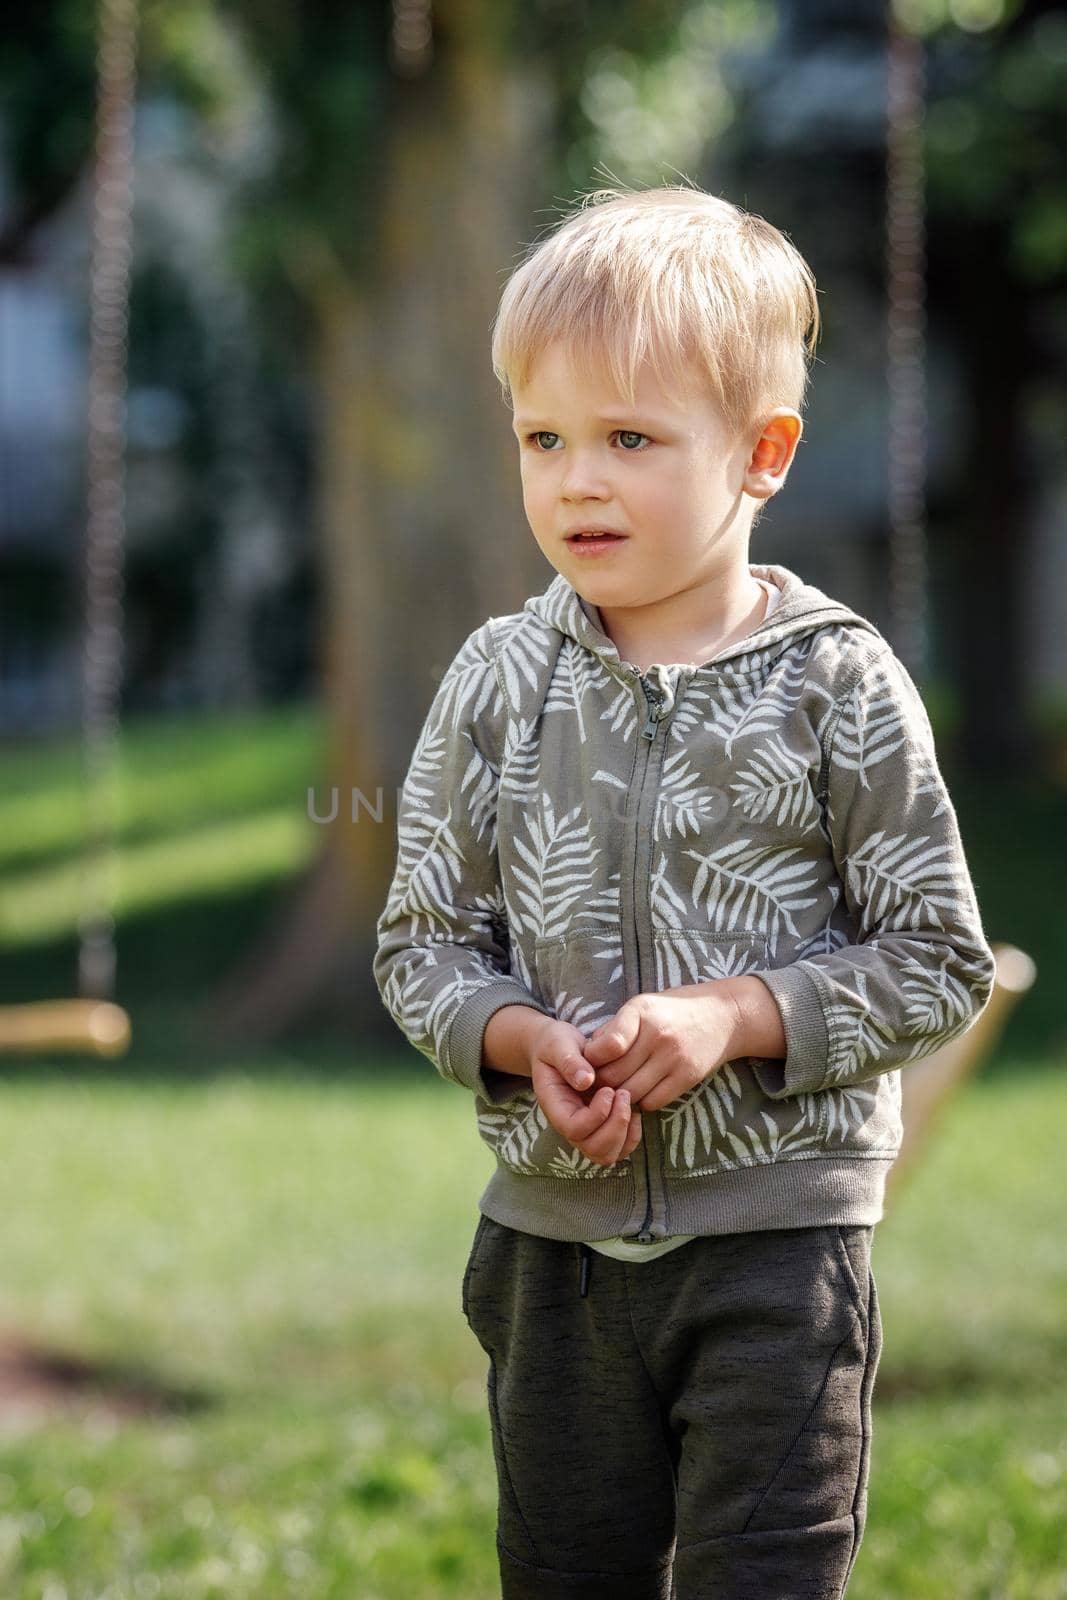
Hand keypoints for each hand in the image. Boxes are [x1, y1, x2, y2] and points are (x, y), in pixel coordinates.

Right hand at [527, 1017, 642, 1167]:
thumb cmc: (556, 1045)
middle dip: (615, 1126)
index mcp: (555, 1107)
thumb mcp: (557, 1044)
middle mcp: (569, 1125)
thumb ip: (568, 1061)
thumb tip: (586, 1081)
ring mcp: (585, 1130)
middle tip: (623, 1094)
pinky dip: (631, 1135)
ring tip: (628, 1101)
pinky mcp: (600, 1128)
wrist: (557, 1048)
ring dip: (624, 1133)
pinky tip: (635, 1109)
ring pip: (607, 1155)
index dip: (596, 1115)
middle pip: (593, 1149)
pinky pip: (618, 1149)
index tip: (608, 1089)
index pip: (574, 1130)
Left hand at [582, 986, 741, 1111]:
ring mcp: (674, 1058)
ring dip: (621, 1095)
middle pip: (615, 1075)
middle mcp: (658, 1035)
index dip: (591, 1059)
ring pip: (631, 1092)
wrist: (725, 1016)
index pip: (606, 1045)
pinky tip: (643, 1090)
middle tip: (600, 1082)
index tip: (591, 1061)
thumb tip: (587, 1054)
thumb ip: (615, 1028)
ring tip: (619, 1088)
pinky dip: (643, 1101)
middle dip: (601, 1082)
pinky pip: (654, 1101)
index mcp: (641, 1011)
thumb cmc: (675, 1010)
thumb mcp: (643, 1006)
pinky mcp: (688, 1077)